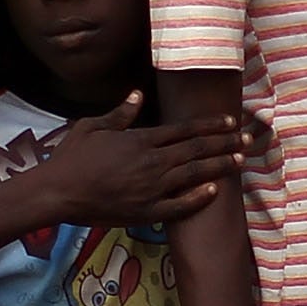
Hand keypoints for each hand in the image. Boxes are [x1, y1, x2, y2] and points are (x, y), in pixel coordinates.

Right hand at [40, 91, 244, 224]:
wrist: (58, 192)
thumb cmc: (71, 157)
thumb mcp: (93, 127)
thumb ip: (120, 112)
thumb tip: (137, 94)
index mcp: (141, 140)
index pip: (185, 129)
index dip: (210, 125)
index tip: (230, 122)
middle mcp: (152, 162)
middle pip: (197, 150)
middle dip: (225, 143)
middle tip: (248, 140)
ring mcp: (151, 188)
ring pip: (194, 174)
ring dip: (219, 166)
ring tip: (239, 161)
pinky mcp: (146, 211)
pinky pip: (179, 206)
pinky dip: (198, 198)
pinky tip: (214, 191)